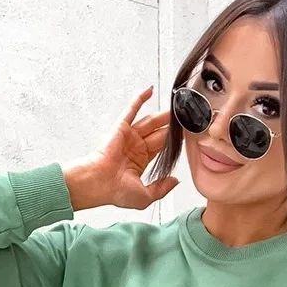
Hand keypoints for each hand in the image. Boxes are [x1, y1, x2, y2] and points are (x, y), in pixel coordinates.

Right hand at [63, 86, 178, 210]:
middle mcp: (135, 147)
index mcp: (140, 161)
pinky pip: (132, 110)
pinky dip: (140, 99)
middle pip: (158, 132)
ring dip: (162, 115)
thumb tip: (175, 181)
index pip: (160, 147)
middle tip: (185, 117)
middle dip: (171, 126)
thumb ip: (162, 188)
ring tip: (176, 107)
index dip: (173, 141)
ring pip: (149, 121)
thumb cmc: (116, 192)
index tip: (186, 134)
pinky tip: (150, 90)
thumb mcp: (146, 196)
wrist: (100, 183)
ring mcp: (129, 136)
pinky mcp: (121, 127)